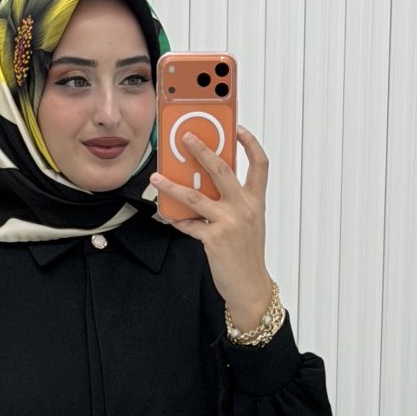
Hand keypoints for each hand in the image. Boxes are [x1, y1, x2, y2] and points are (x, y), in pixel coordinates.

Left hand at [147, 125, 271, 321]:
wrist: (249, 286)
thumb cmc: (247, 255)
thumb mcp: (248, 223)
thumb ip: (233, 202)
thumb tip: (207, 186)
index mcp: (255, 201)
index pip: (259, 164)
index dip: (250, 143)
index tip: (238, 129)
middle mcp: (244, 208)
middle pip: (222, 169)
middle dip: (202, 149)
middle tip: (186, 137)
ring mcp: (228, 222)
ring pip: (195, 196)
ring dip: (172, 185)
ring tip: (157, 178)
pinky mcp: (213, 238)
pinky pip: (189, 224)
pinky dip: (177, 219)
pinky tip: (168, 214)